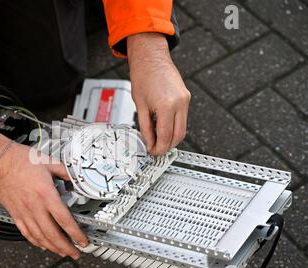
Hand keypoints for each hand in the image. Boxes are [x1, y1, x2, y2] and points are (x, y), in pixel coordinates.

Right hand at [0, 129, 87, 258]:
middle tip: (75, 253)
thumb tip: (75, 177)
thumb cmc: (20, 159)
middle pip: (52, 234)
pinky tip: (42, 245)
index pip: (64, 220)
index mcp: (46, 194)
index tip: (82, 240)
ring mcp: (23, 212)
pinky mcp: (14, 213)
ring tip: (62, 253)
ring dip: (52, 247)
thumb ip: (65, 171)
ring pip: (39, 237)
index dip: (75, 233)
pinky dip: (35, 241)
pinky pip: (26, 232)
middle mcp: (35, 206)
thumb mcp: (49, 161)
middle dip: (66, 247)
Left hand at [127, 33, 190, 154]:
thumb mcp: (140, 106)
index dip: (159, 148)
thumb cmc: (143, 76)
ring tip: (157, 138)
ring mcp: (185, 99)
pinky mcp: (186, 97)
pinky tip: (162, 126)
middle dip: (168, 146)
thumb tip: (149, 142)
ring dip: (172, 136)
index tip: (153, 152)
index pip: (166, 136)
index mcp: (166, 106)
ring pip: (183, 128)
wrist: (151, 57)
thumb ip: (145, 127)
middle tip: (156, 148)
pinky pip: (182, 117)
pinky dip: (174, 125)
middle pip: (179, 135)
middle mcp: (180, 103)